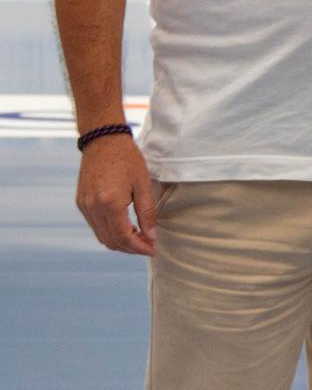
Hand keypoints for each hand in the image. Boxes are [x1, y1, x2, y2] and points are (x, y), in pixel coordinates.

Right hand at [76, 135, 157, 256]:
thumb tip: (152, 236)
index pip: (124, 237)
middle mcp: (93, 208)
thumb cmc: (126, 159)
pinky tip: (124, 227)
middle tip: (147, 245)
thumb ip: (147, 212)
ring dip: (119, 242)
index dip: (139, 247)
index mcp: (110, 203)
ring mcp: (84, 206)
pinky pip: (95, 226)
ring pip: (101, 236)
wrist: (103, 140)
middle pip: (111, 241)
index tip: (152, 249)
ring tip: (138, 237)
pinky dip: (109, 232)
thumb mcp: (143, 184)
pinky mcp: (81, 202)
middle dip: (130, 248)